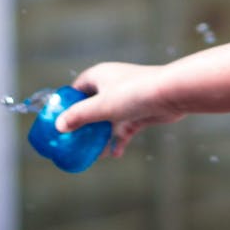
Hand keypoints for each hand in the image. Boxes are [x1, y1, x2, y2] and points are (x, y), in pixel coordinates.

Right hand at [55, 62, 184, 157]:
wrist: (171, 93)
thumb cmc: (134, 94)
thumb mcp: (101, 107)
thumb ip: (79, 116)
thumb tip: (59, 126)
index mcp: (100, 76)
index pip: (77, 87)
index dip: (68, 103)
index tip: (59, 120)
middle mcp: (112, 84)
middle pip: (92, 105)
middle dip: (84, 123)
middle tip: (73, 140)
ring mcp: (127, 98)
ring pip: (109, 119)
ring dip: (101, 135)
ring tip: (92, 152)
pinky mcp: (140, 111)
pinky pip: (125, 127)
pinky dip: (119, 140)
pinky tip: (115, 154)